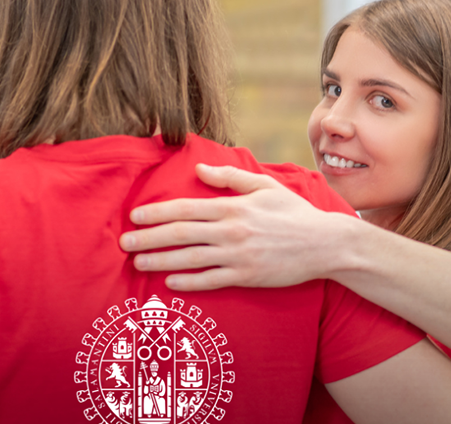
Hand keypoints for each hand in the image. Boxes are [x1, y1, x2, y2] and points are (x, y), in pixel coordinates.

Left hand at [119, 164, 356, 289]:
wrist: (325, 244)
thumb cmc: (295, 213)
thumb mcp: (265, 186)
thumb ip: (230, 178)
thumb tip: (200, 169)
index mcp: (233, 207)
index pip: (185, 209)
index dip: (157, 212)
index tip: (135, 216)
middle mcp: (231, 231)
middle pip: (180, 234)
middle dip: (148, 238)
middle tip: (124, 242)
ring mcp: (238, 256)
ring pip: (190, 259)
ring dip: (160, 260)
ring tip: (138, 262)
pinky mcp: (247, 277)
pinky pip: (211, 281)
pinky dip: (188, 282)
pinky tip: (169, 282)